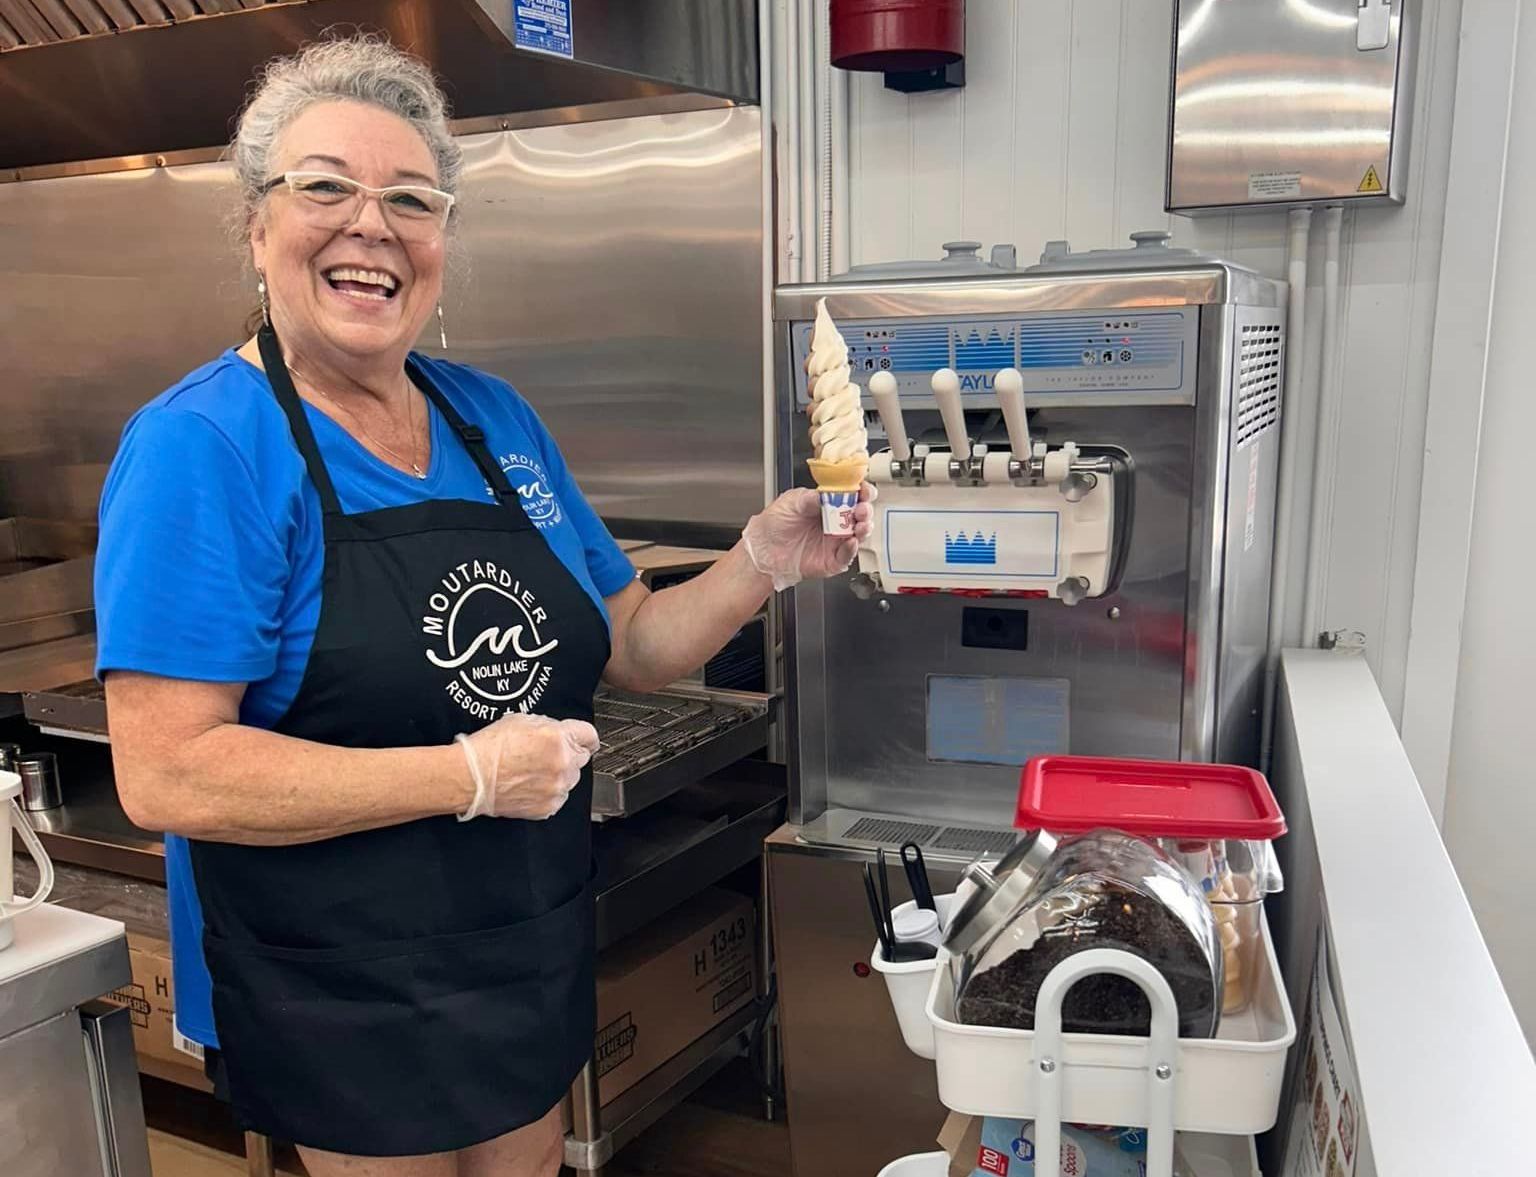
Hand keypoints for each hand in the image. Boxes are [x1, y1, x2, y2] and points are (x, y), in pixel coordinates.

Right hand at [454, 714, 599, 820]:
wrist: (469, 777)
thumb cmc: (487, 749)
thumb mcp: (521, 720)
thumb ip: (549, 726)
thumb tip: (559, 731)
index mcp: (557, 739)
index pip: (590, 735)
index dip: (582, 735)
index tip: (581, 739)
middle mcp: (562, 765)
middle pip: (582, 757)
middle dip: (567, 754)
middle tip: (544, 755)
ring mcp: (556, 788)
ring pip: (571, 779)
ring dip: (558, 774)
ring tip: (531, 771)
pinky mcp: (548, 807)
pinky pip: (558, 797)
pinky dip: (548, 792)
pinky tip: (529, 785)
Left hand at [742, 484, 874, 590]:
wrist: (762, 549)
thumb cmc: (774, 524)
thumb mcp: (792, 502)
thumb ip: (813, 498)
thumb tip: (830, 493)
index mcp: (828, 505)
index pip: (853, 496)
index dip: (862, 492)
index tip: (863, 490)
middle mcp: (835, 523)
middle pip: (861, 515)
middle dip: (866, 510)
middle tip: (861, 508)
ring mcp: (835, 542)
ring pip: (859, 535)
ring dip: (864, 528)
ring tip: (860, 524)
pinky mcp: (832, 560)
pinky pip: (847, 556)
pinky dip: (852, 549)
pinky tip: (850, 542)